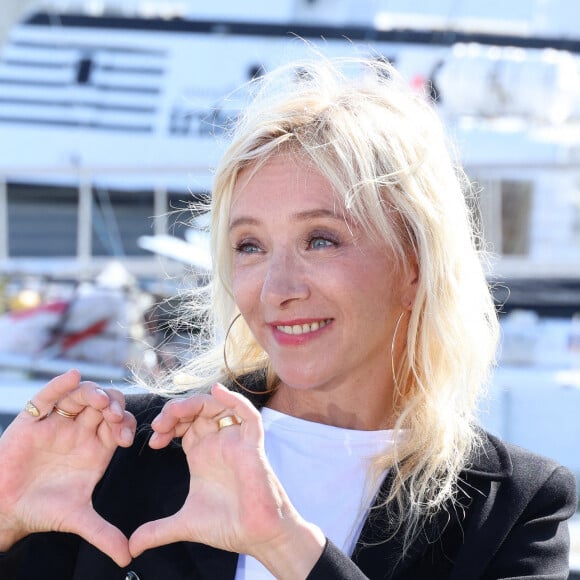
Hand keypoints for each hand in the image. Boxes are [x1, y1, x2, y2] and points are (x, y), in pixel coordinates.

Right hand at [0, 370, 135, 565]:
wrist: (6, 509)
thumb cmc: (43, 510)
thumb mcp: (77, 518)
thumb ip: (103, 533)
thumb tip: (128, 556)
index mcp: (97, 447)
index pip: (119, 424)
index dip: (125, 425)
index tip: (125, 438)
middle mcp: (81, 431)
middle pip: (105, 405)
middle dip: (114, 406)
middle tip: (114, 416)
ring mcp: (59, 422)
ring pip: (82, 396)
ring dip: (93, 394)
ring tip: (99, 402)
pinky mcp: (34, 420)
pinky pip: (49, 395)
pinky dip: (61, 384)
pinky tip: (74, 377)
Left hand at [129, 384, 324, 576]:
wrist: (256, 536)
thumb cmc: (228, 526)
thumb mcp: (184, 523)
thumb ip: (157, 530)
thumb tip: (132, 548)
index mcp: (202, 453)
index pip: (183, 425)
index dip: (166, 425)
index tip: (153, 442)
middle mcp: (218, 442)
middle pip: (196, 410)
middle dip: (174, 412)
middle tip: (158, 425)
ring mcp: (235, 440)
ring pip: (217, 405)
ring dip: (193, 403)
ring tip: (174, 413)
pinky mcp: (252, 443)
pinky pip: (247, 413)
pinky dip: (234, 398)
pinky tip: (216, 391)